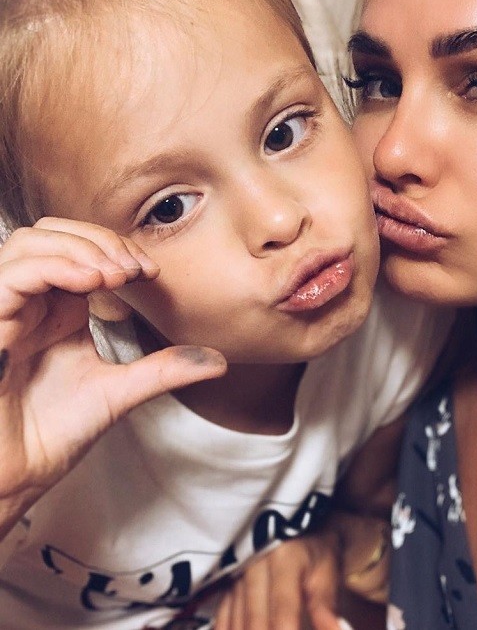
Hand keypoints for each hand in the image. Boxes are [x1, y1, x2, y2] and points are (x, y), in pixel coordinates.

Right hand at [0, 218, 225, 536]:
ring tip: (116, 274)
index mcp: (57, 311)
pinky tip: (91, 281)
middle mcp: (30, 303)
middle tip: (135, 269)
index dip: (117, 249)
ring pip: (31, 242)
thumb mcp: (119, 391)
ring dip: (81, 247)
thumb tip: (221, 361)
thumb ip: (164, 369)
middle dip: (100, 240)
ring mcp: (6, 309)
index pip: (81, 250)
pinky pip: (12, 273)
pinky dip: (54, 265)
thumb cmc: (51, 435)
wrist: (13, 477)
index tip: (150, 273)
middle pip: (55, 234)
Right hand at [213, 512, 390, 629]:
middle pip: (254, 625)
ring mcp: (235, 579)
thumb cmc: (318, 550)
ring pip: (235, 627)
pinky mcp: (226, 590)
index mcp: (283, 559)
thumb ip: (326, 607)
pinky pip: (222, 623)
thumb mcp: (328, 571)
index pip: (282, 613)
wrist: (298, 525)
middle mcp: (253, 567)